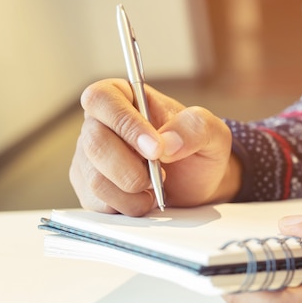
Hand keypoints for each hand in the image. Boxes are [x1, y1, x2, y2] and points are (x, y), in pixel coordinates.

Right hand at [69, 79, 240, 214]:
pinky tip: (145, 199)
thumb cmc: (199, 149)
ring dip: (133, 190)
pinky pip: (97, 202)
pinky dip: (127, 206)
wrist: (198, 184)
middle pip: (94, 142)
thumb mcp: (212, 132)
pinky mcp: (89, 189)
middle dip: (132, 167)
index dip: (124, 123)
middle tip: (162, 174)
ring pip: (95, 178)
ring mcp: (90, 158)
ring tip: (156, 186)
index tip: (155, 148)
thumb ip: (194, 128)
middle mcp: (100, 124)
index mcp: (125, 97)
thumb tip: (167, 142)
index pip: (101, 98)